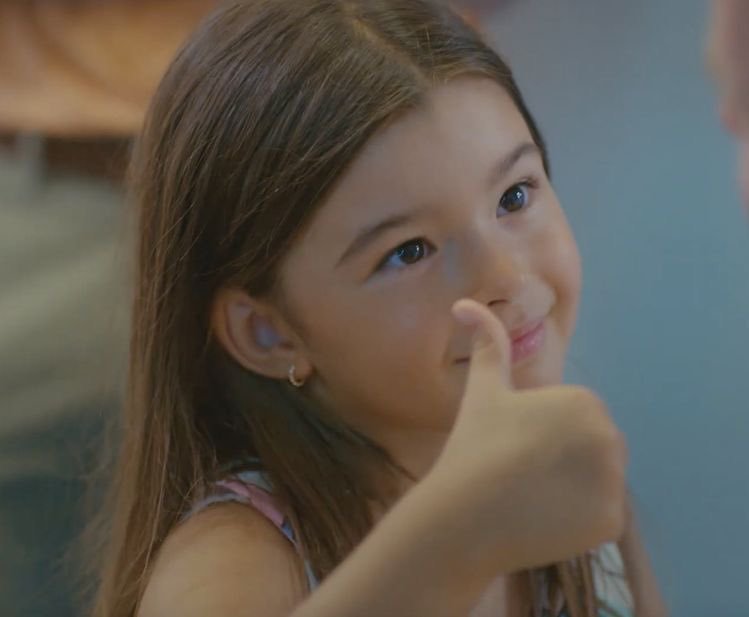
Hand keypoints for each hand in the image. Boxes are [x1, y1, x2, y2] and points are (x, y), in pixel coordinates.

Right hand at [428, 299, 627, 575]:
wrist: (465, 515)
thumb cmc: (475, 446)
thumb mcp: (483, 390)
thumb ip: (487, 344)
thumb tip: (464, 303)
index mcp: (586, 402)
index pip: (574, 418)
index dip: (541, 432)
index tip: (512, 445)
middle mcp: (612, 438)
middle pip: (591, 449)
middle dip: (563, 460)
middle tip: (519, 473)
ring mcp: (616, 484)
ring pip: (598, 482)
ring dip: (574, 489)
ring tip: (530, 499)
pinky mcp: (612, 522)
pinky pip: (601, 516)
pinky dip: (580, 521)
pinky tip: (544, 520)